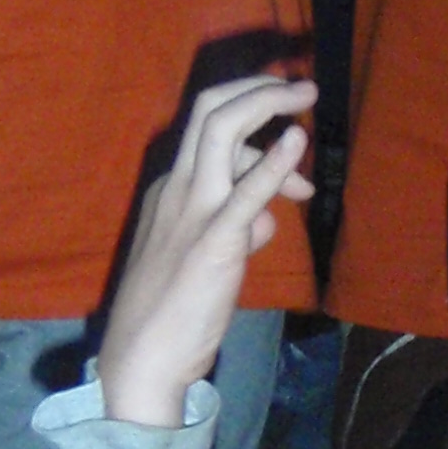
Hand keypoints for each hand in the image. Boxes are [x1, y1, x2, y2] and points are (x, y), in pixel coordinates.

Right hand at [97, 74, 316, 428]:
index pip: (207, 127)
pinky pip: (243, 193)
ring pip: (222, 132)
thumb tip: (267, 219)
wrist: (142, 360)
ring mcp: (193, 212)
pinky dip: (271, 162)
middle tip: (302, 88)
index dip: (250, 109)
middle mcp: (177, 188)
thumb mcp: (203, 254)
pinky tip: (295, 141)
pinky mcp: (213, 243)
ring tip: (305, 125)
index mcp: (170, 189)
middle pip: (212, 110)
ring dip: (268, 108)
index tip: (285, 116)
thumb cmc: (170, 312)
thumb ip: (234, 225)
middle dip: (260, 88)